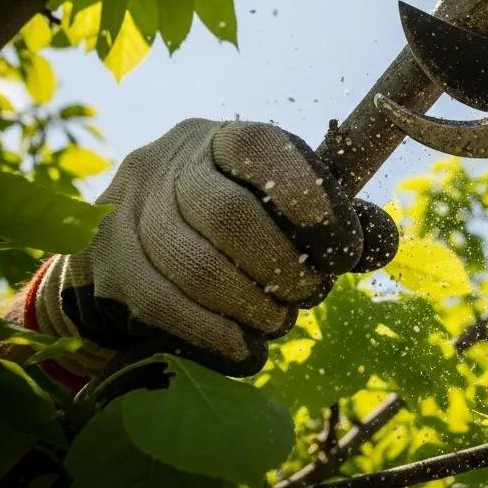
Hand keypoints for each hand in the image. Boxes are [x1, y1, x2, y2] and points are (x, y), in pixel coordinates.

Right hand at [30, 119, 397, 377]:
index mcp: (221, 138)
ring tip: (282, 321)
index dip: (304, 192)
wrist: (134, 239)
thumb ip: (331, 218)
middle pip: (226, 213)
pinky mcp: (106, 260)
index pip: (259, 146)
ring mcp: (128, 209)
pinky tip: (247, 349)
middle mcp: (167, 163)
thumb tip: (381, 242)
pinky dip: (212, 333)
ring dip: (249, 305)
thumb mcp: (277, 199)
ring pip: (192, 264)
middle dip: (280, 264)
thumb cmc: (231, 216)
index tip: (340, 244)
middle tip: (313, 292)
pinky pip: (161, 303)